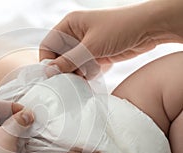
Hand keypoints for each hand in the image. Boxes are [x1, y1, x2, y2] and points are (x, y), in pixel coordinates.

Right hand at [40, 1, 181, 78]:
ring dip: (77, 74)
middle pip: (59, 58)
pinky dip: (88, 74)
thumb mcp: (91, 46)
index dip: (47, 61)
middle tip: (69, 81)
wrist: (150, 28)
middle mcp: (75, 35)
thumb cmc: (120, 28)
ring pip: (72, 66)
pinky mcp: (95, 55)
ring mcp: (85, 46)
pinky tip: (97, 73)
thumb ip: (69, 61)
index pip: (48, 45)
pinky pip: (84, 68)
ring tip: (86, 76)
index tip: (52, 76)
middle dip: (64, 70)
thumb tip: (49, 72)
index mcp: (69, 25)